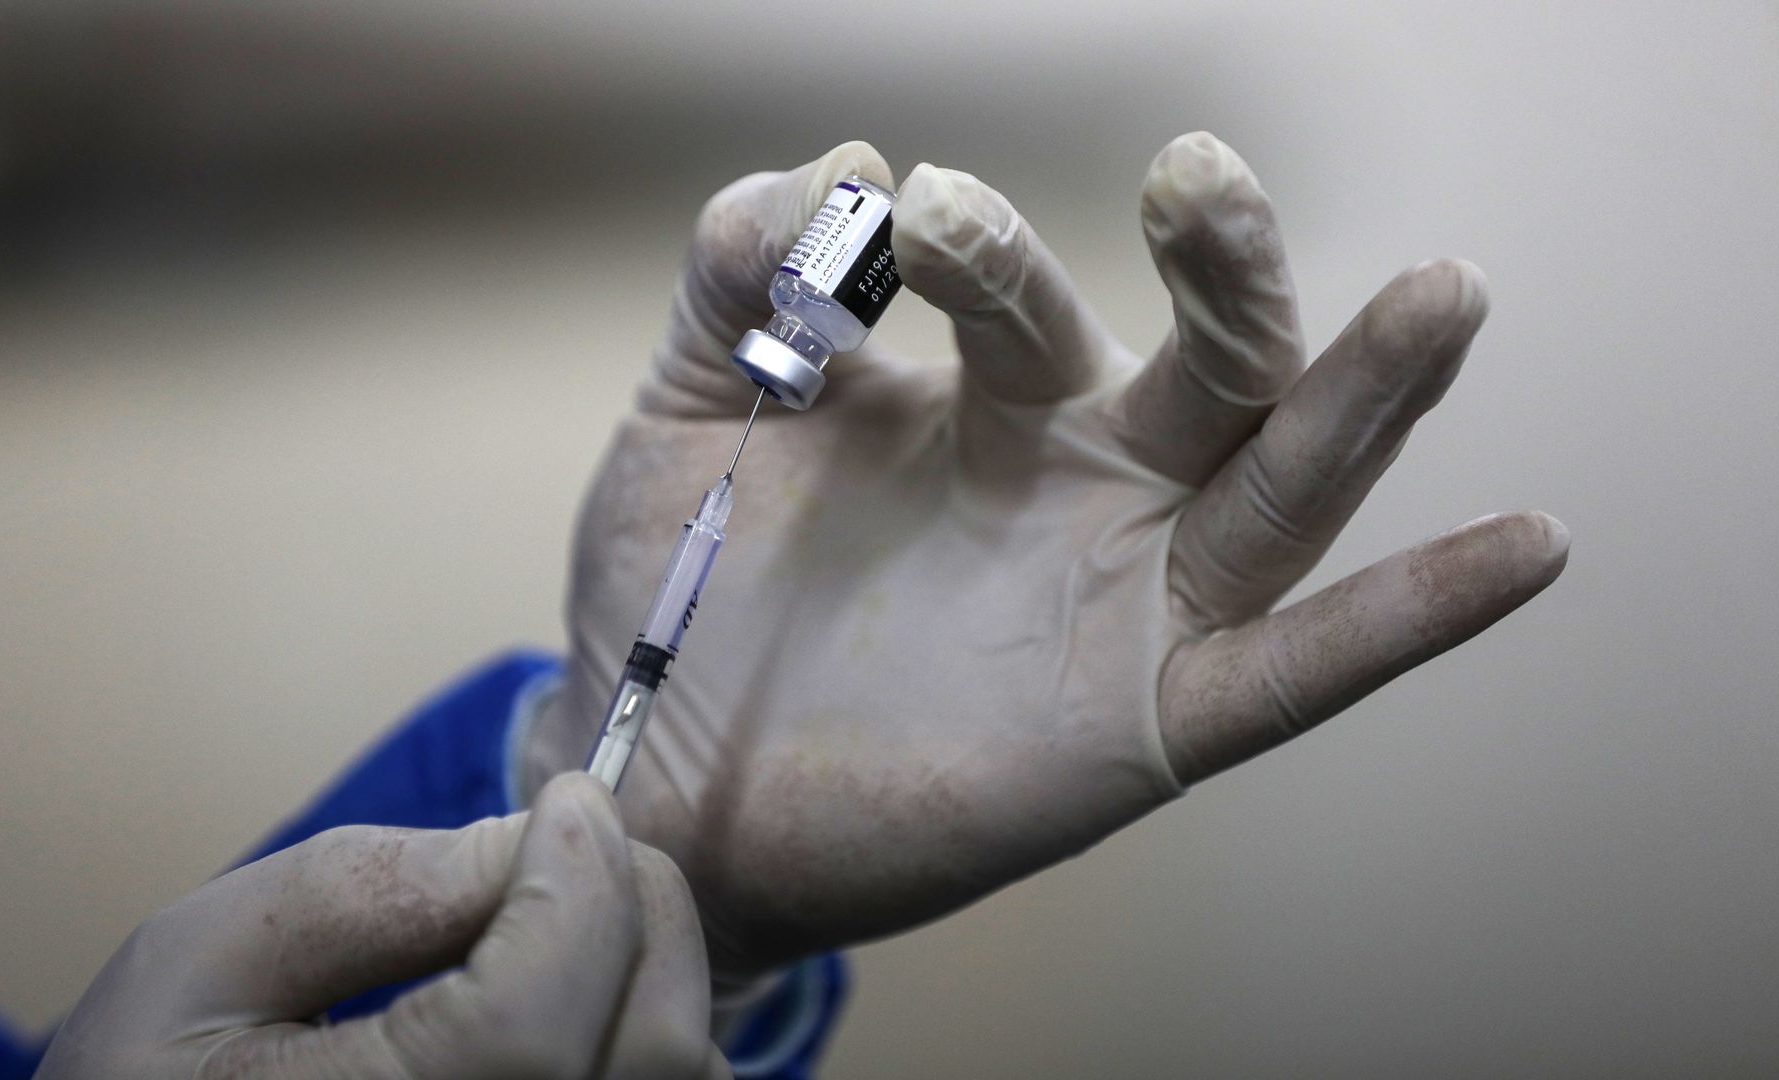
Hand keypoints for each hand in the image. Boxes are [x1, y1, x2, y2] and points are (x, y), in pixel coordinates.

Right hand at [36, 774, 728, 1079]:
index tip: (571, 795)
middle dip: (637, 908)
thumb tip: (536, 835)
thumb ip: (365, 893)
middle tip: (584, 835)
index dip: (577, 890)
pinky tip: (582, 991)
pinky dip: (653, 1033)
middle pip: (645, 1054)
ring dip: (653, 973)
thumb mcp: (201, 959)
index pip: (530, 1024)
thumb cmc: (153, 1072)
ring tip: (569, 915)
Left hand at [524, 135, 1568, 978]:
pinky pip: (1299, 670)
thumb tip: (832, 168)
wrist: (657, 786)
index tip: (894, 220)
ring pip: (1280, 483)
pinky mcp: (1143, 725)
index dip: (976, 249)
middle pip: (1209, 362)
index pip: (1025, 296)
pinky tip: (1533, 543)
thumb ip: (739, 288)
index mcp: (990, 403)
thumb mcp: (691, 422)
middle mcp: (1087, 484)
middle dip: (1221, 269)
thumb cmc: (682, 600)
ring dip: (1364, 393)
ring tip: (1448, 294)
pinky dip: (1413, 616)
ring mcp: (1127, 600)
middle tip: (1194, 174)